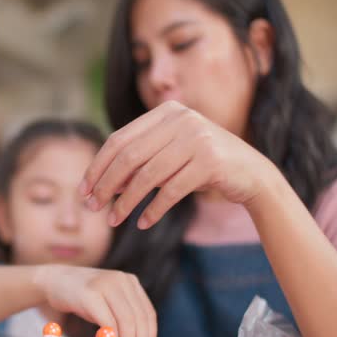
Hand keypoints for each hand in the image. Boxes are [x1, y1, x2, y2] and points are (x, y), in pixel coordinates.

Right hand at [33, 265, 156, 336]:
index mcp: (130, 281)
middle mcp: (121, 280)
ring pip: (127, 321)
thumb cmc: (82, 297)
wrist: (53, 280)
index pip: (148, 313)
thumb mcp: (108, 300)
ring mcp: (105, 285)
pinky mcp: (90, 295)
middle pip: (140, 318)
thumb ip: (124, 315)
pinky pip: (108, 321)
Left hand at [79, 101, 275, 228]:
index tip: (84, 191)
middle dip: (106, 185)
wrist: (252, 174)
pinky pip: (171, 190)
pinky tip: (143, 223)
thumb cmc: (202, 167)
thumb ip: (139, 163)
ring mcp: (197, 138)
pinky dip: (154, 210)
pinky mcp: (210, 161)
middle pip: (129, 156)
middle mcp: (181, 119)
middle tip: (93, 208)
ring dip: (126, 202)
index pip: (119, 140)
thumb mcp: (169, 157)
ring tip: (114, 220)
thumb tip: (99, 186)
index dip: (97, 167)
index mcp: (166, 112)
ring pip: (148, 175)